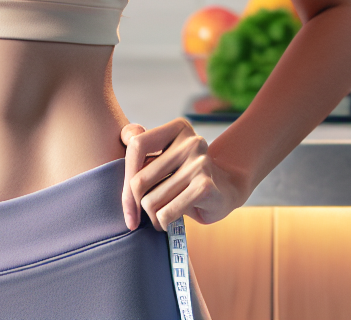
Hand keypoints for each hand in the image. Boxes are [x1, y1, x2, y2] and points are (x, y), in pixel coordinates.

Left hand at [121, 119, 246, 231]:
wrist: (225, 191)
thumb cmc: (184, 175)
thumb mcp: (164, 156)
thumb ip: (142, 145)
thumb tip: (125, 137)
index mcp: (178, 128)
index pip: (137, 146)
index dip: (125, 176)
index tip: (126, 199)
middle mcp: (190, 141)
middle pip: (140, 179)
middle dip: (136, 203)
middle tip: (141, 213)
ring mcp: (199, 163)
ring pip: (151, 200)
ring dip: (151, 216)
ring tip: (158, 216)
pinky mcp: (205, 186)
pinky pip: (166, 212)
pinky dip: (162, 222)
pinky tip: (167, 221)